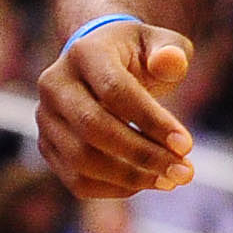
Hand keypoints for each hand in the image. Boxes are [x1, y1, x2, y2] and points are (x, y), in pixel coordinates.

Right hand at [36, 21, 196, 198]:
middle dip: (143, 155)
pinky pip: (76, 179)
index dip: (152, 121)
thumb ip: (171, 51)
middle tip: (184, 172)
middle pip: (94, 128)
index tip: (187, 145)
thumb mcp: (161, 43)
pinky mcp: (47, 146)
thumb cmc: (140, 54)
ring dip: (130, 177)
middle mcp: (55, 84)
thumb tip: (171, 63)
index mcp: (84, 52)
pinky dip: (114, 188)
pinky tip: (147, 183)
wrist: (103, 62)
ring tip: (171, 180)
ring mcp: (45, 118)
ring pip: (81, 160)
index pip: (115, 91)